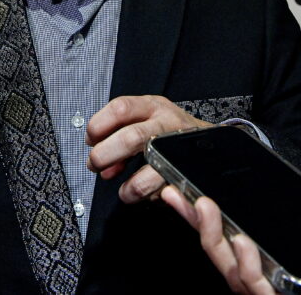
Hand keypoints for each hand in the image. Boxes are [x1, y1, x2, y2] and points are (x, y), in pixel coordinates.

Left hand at [86, 95, 206, 202]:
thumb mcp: (146, 120)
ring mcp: (178, 146)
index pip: (120, 108)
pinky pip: (166, 185)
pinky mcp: (187, 168)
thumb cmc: (169, 131)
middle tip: (96, 165)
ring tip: (124, 191)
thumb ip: (119, 137)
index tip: (90, 140)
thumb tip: (99, 164)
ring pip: (152, 163)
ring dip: (132, 184)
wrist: (209, 141)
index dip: (99, 125)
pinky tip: (145, 193)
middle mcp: (166, 122)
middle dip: (106, 155)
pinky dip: (150, 194)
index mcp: (151, 106)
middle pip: (132, 137)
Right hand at [161, 175, 300, 293]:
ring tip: (202, 205)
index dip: (226, 216)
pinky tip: (239, 240)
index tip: (204, 186)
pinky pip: (259, 294)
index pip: (260, 238)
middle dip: (200, 224)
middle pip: (235, 256)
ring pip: (237, 277)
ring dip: (212, 239)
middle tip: (178, 192)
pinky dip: (245, 268)